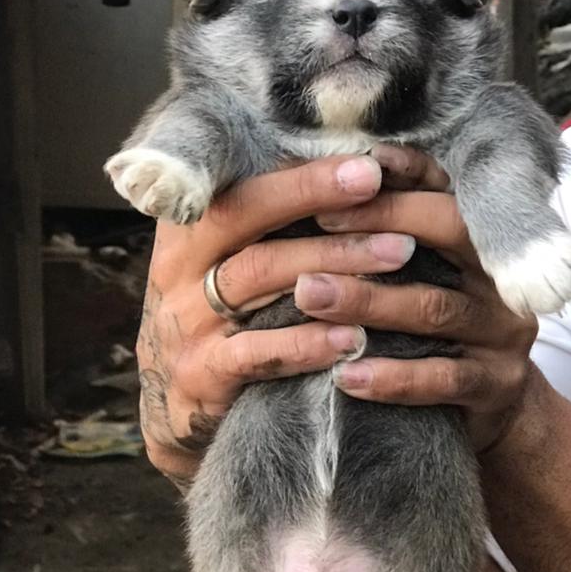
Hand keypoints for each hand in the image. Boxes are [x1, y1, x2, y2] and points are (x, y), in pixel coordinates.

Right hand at [137, 152, 425, 487]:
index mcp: (187, 226)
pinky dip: (306, 343)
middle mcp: (179, 266)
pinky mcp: (201, 375)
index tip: (366, 163)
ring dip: (331, 261)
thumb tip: (355, 176)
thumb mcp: (226, 262)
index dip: (302, 172)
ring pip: (258, 274)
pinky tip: (352, 338)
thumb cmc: (220, 318)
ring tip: (395, 254)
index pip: (240, 181)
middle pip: (244, 214)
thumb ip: (269, 224)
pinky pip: (257, 353)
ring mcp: (187, 321)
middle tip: (381, 190)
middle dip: (315, 196)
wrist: (175, 408)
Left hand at [297, 148, 538, 451]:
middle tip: (317, 224)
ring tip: (310, 295)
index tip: (340, 171)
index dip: (399, 174)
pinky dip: (392, 377)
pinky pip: (442, 378)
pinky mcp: (496, 384)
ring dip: (369, 300)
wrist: (501, 410)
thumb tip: (313, 190)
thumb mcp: (426, 277)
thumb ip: (388, 238)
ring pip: (434, 307)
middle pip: (449, 230)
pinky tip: (345, 375)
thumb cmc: (441, 331)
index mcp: (482, 236)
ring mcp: (503, 331)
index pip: (444, 186)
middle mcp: (499, 275)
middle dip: (380, 223)